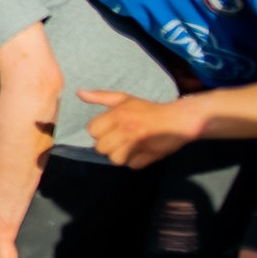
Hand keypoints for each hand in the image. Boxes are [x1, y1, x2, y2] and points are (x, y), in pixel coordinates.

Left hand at [82, 88, 202, 167]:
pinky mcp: (147, 157)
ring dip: (120, 155)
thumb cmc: (147, 110)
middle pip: (101, 148)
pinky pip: (131, 165)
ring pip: (114, 159)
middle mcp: (125, 130)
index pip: (92, 131)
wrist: (177, 121)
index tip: (109, 128)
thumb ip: (100, 96)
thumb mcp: (124, 99)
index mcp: (117, 115)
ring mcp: (136, 145)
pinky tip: (141, 151)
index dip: (99, 131)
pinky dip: (135, 161)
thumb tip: (79, 92)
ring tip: (129, 146)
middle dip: (108, 144)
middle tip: (120, 138)